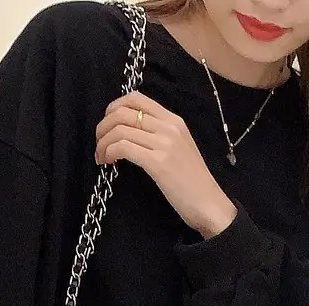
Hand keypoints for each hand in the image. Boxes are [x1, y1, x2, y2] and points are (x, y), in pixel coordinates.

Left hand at [97, 93, 237, 237]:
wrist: (210, 205)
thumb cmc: (194, 183)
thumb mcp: (180, 148)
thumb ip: (160, 135)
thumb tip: (131, 131)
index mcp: (174, 120)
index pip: (137, 98)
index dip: (114, 106)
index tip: (107, 122)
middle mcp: (168, 127)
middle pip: (123, 113)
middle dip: (103, 126)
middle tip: (99, 142)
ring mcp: (163, 144)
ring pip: (120, 130)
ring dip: (103, 142)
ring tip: (101, 156)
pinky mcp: (157, 163)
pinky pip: (123, 147)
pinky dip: (109, 152)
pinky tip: (108, 161)